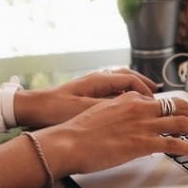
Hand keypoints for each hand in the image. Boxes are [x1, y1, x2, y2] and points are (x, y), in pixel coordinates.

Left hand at [14, 68, 157, 127]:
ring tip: (143, 99)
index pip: (131, 79)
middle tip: (156, 94)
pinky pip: (111, 91)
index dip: (146, 90)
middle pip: (127, 77)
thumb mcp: (88, 110)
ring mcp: (91, 86)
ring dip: (133, 90)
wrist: (32, 109)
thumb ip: (112, 107)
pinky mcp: (85, 94)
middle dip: (143, 85)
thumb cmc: (55, 109)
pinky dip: (122, 96)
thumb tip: (132, 108)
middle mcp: (97, 79)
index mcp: (99, 79)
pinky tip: (124, 107)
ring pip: (119, 83)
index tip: (154, 101)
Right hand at [36, 92, 187, 176]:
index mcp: (129, 99)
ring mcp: (142, 125)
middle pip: (177, 106)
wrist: (67, 142)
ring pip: (181, 122)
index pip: (160, 100)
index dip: (178, 108)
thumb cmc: (78, 133)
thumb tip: (130, 126)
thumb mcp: (101, 115)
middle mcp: (139, 107)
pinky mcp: (142, 143)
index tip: (186, 114)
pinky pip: (176, 144)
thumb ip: (121, 116)